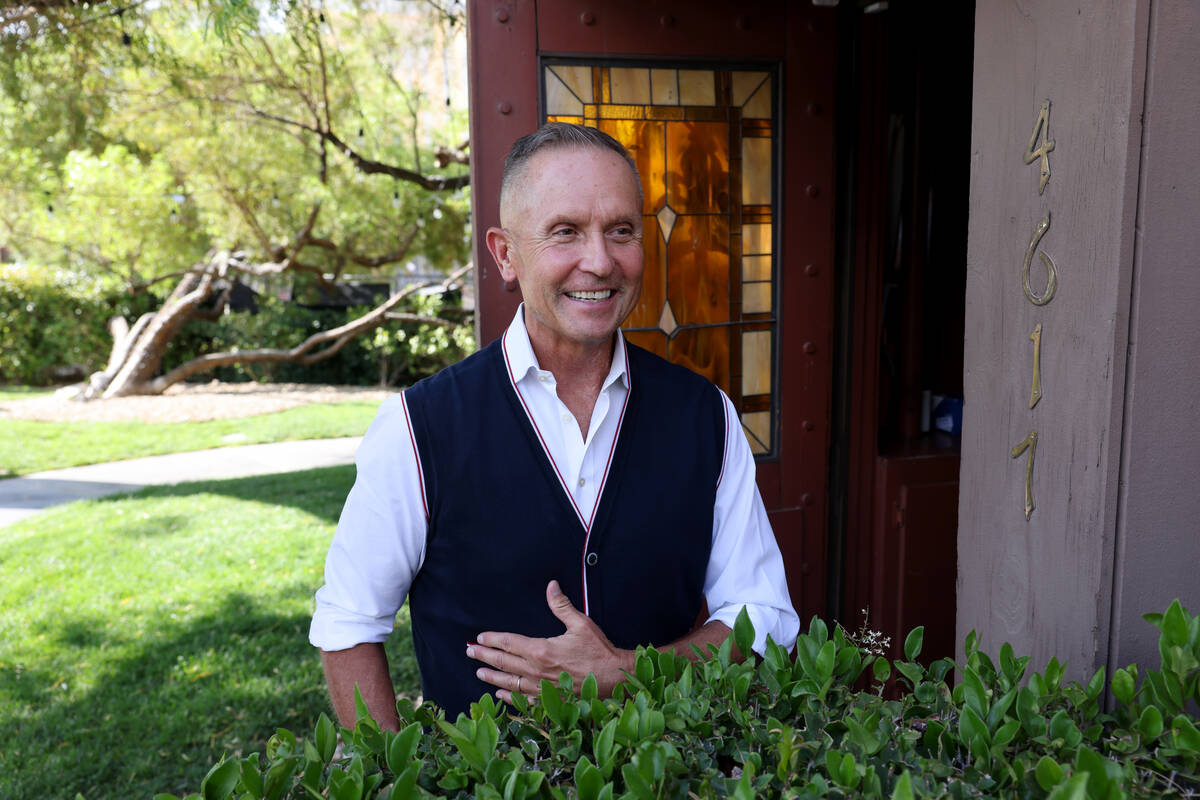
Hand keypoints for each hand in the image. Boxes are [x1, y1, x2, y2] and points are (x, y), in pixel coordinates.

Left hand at [466, 580, 634, 701]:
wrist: (613, 678)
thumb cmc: (598, 650)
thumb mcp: (580, 623)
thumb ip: (561, 605)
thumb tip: (551, 586)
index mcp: (541, 650)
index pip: (509, 643)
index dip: (493, 639)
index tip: (479, 637)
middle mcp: (536, 670)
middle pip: (503, 663)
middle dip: (484, 656)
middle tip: (469, 652)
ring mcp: (541, 688)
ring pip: (509, 682)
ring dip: (492, 677)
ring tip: (478, 673)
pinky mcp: (548, 699)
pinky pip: (523, 700)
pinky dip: (509, 697)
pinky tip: (500, 695)